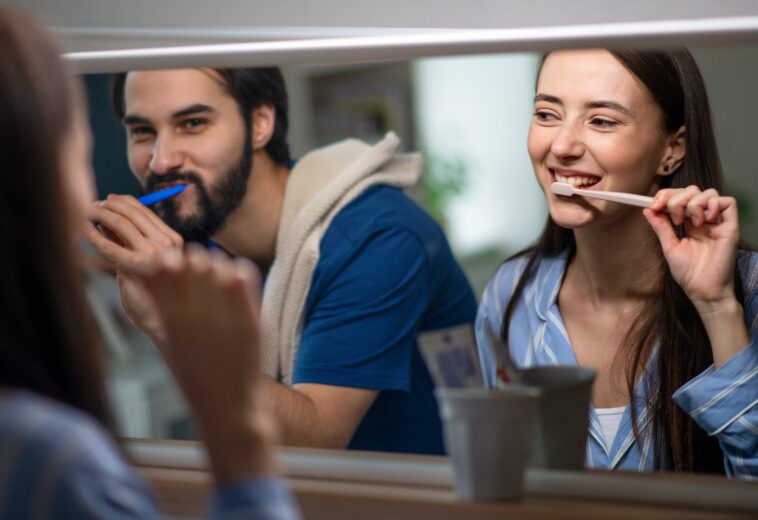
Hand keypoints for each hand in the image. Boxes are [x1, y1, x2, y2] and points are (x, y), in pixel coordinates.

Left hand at [83, 194, 182, 340]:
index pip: (146, 211)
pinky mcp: (136, 268)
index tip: (109, 199)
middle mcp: (166, 244)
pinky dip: (94, 236)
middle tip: (95, 205)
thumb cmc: (153, 292)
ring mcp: (153, 255)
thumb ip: (131, 240)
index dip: (125, 202)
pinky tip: (85, 229)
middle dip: (110, 205)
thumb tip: (108, 218)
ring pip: (122, 224)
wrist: (159, 319)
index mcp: (173, 240)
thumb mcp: (145, 260)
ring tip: (88, 213)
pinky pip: (110, 246)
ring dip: (101, 215)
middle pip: (133, 213)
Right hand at [128, 244, 276, 480]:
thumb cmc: (195, 374)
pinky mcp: (249, 317)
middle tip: (199, 275)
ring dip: (218, 266)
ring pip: (219, 262)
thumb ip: (159, 303)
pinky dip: (240, 273)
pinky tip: (236, 284)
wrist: (228, 406)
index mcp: (169, 317)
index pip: (162, 266)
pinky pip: (244, 274)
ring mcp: (224, 313)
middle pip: (192, 258)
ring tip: (218, 283)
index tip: (174, 269)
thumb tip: (144, 270)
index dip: (168, 261)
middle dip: (194, 262)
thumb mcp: (168, 338)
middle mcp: (193, 312)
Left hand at [643, 186, 739, 310]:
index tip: (653, 204)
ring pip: (709, 193)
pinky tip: (705, 220)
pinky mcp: (730, 226)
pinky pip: (727, 202)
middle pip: (692, 190)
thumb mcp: (669, 246)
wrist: (703, 290)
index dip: (666, 195)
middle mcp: (704, 219)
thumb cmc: (688, 273)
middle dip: (677, 198)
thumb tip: (647, 209)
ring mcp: (717, 222)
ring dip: (693, 203)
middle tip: (673, 217)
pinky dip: (713, 205)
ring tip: (690, 223)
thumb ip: (661, 227)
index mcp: (688, 223)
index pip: (679, 197)